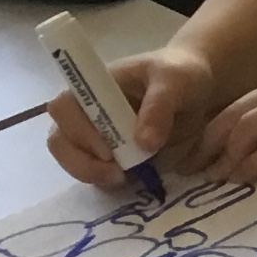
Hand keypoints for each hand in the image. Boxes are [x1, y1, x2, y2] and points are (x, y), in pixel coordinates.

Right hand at [45, 47, 216, 188]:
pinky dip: (103, 179)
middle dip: (82, 161)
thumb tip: (143, 143)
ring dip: (90, 173)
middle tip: (117, 174)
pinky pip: (91, 169)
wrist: (197, 88)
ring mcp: (94, 132)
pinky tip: (129, 180)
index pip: (65, 107)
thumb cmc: (181, 75)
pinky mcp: (108, 152)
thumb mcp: (176, 81)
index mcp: (94, 85)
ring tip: (123, 179)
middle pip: (60, 138)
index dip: (78, 131)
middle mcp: (86, 109)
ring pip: (71, 157)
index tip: (109, 151)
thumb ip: (160, 106)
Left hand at [192, 63, 256, 180]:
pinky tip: (240, 178)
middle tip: (187, 169)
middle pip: (234, 115)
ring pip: (248, 129)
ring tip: (208, 179)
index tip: (194, 151)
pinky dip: (254, 165)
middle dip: (204, 143)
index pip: (239, 104)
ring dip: (223, 156)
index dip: (210, 128)